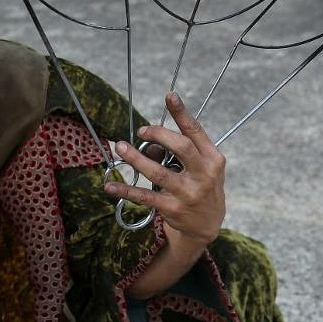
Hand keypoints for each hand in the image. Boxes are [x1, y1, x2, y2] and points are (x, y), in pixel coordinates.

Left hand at [105, 92, 225, 247]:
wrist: (207, 225)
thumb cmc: (201, 186)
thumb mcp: (200, 167)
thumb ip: (178, 152)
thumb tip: (146, 145)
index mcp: (212, 159)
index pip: (196, 132)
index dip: (182, 113)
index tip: (169, 95)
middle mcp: (204, 175)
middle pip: (181, 148)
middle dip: (158, 135)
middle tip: (141, 131)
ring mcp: (188, 193)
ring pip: (158, 172)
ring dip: (136, 159)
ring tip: (119, 147)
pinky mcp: (172, 208)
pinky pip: (145, 197)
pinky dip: (125, 191)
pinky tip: (110, 186)